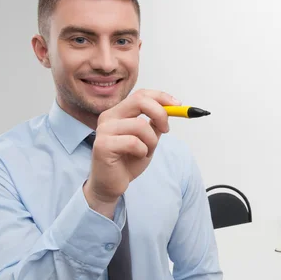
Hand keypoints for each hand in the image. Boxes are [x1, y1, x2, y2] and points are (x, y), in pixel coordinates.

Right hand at [83, 89, 179, 217]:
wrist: (111, 185)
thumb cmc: (127, 161)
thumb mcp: (147, 140)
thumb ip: (155, 124)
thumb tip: (174, 108)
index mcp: (118, 112)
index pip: (141, 94)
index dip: (161, 97)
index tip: (178, 105)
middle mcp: (108, 117)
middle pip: (139, 100)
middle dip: (160, 113)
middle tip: (166, 129)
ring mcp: (103, 130)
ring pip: (140, 125)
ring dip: (151, 140)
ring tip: (146, 151)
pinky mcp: (102, 145)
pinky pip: (133, 142)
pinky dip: (142, 151)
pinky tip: (137, 157)